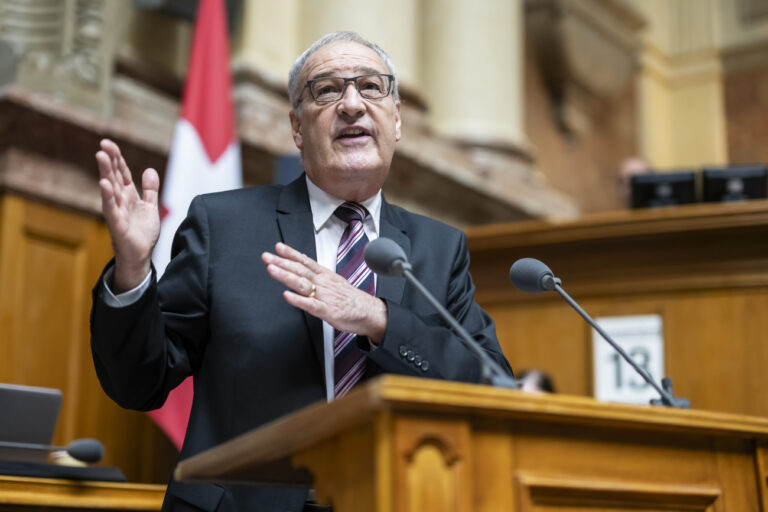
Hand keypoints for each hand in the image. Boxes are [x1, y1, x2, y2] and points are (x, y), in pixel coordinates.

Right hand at [95, 139, 160, 292]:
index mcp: (129, 195)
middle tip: (103, 144)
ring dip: (106, 173)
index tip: (109, 143)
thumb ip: (150, 189)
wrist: (141, 255)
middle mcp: (120, 200)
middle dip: (110, 160)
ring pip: (111, 188)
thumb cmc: (142, 232)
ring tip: (101, 156)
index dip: (117, 158)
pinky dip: (107, 196)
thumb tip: (149, 169)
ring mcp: (117, 211)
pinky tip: (104, 184)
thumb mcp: (150, 207)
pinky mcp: (116, 223)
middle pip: (115, 176)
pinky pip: (111, 208)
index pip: (122, 173)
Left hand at [262, 242, 386, 341]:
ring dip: (286, 276)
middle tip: (266, 256)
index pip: (306, 262)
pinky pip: (311, 305)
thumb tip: (302, 266)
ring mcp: (325, 296)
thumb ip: (317, 275)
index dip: (291, 254)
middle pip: (300, 270)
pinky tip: (287, 296)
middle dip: (282, 262)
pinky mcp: (328, 311)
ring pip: (303, 284)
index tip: (277, 247)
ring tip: (272, 270)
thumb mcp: (334, 281)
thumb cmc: (351, 300)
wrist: (370, 313)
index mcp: (325, 276)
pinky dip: (299, 300)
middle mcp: (324, 283)